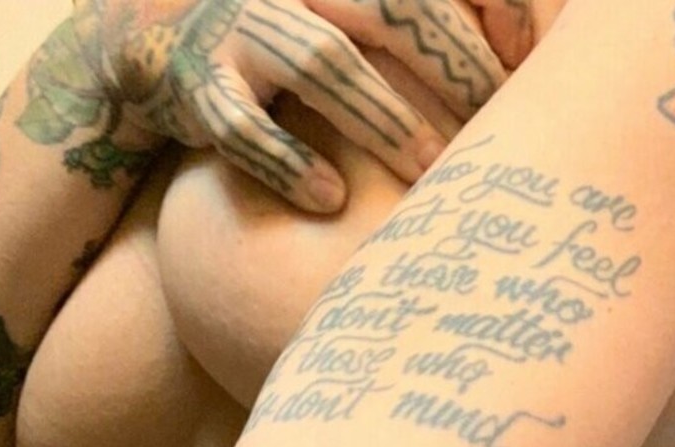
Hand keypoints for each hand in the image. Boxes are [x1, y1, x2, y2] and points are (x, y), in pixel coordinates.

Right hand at [72, 0, 509, 212]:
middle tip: (497, 123)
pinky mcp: (193, 90)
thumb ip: (406, 24)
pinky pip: (239, 127)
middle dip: (450, 64)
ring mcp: (235, 29)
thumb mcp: (338, 11)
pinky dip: (288, 162)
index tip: (524, 54)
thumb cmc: (282, 37)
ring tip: (431, 170)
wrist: (150, 40)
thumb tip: (515, 52)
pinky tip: (332, 199)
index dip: (483, 1)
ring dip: (384, 118)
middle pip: (387, 6)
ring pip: (320, 61)